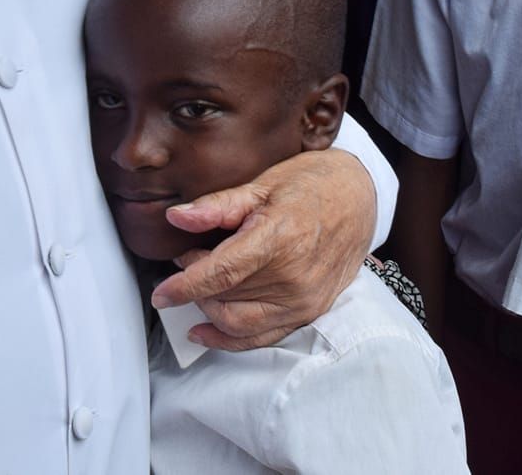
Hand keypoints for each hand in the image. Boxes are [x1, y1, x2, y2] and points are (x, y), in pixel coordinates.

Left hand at [149, 148, 374, 351]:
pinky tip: (205, 329)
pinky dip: (229, 338)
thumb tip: (176, 218)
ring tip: (199, 288)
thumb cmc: (312, 184)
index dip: (184, 287)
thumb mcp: (264, 184)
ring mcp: (304, 299)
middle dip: (195, 284)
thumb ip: (219, 206)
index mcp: (280, 236)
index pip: (221, 272)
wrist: (361, 197)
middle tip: (187, 259)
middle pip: (225, 296)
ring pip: (238, 322)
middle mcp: (294, 275)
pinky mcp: (311, 311)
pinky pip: (262, 336)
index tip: (160, 294)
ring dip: (209, 309)